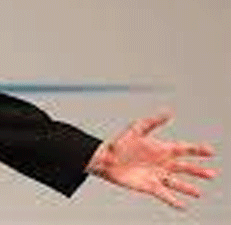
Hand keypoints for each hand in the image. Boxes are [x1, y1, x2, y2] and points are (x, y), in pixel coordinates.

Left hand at [86, 111, 217, 209]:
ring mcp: (157, 175)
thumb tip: (169, 111)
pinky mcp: (149, 186)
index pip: (184, 149)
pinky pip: (165, 195)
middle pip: (185, 168)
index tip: (210, 151)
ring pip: (177, 183)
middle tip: (212, 174)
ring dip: (188, 188)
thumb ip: (153, 122)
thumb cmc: (120, 143)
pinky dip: (174, 201)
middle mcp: (163, 163)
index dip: (198, 150)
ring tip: (198, 193)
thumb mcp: (136, 129)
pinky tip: (183, 206)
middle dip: (198, 171)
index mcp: (162, 149)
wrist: (106, 159)